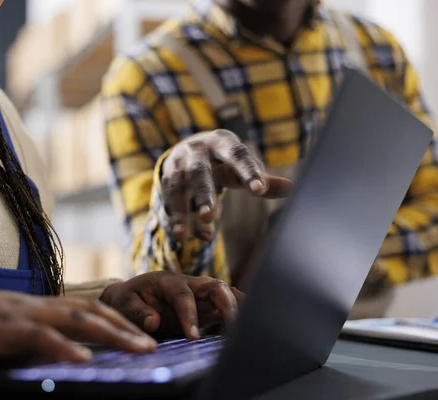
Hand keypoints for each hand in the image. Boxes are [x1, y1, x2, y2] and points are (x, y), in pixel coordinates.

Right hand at [0, 284, 156, 368]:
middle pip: (89, 311)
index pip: (83, 309)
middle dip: (124, 328)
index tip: (137, 335)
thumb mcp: (0, 332)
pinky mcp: (1, 330)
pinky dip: (64, 348)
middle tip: (152, 345)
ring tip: (138, 349)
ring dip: (111, 334)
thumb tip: (53, 356)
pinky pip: (38, 338)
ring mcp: (19, 315)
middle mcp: (33, 306)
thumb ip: (27, 340)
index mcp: (34, 307)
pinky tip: (84, 360)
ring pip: (74, 319)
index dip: (113, 321)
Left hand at [100, 271, 243, 339]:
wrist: (130, 297)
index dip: (190, 314)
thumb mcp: (125, 304)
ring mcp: (199, 295)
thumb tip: (153, 322)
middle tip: (234, 324)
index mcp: (167, 281)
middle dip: (226, 302)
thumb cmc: (127, 300)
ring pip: (225, 293)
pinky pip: (225, 307)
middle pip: (214, 285)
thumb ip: (138, 312)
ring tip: (252, 322)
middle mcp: (188, 284)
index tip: (192, 336)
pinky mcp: (205, 307)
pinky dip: (239, 313)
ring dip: (239, 305)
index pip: (183, 295)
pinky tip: (249, 326)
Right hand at [162, 129, 292, 241]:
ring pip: (176, 188)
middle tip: (210, 215)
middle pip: (198, 172)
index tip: (259, 191)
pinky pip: (167, 202)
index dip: (247, 172)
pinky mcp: (164, 182)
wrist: (187, 151)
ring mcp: (176, 166)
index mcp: (220, 142)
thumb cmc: (223, 162)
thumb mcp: (240, 166)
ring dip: (180, 212)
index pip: (236, 155)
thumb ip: (262, 179)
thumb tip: (292, 188)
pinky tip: (181, 237)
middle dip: (202, 193)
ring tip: (184, 235)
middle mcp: (195, 151)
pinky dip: (174, 220)